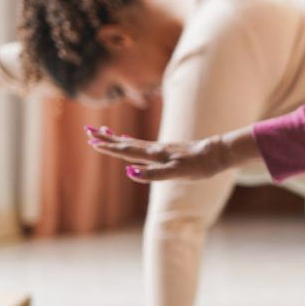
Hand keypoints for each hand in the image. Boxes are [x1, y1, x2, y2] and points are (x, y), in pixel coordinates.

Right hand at [84, 125, 234, 181]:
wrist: (217, 155)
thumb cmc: (198, 166)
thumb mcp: (176, 173)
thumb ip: (153, 174)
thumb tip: (129, 172)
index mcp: (154, 154)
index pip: (127, 150)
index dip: (109, 148)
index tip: (91, 142)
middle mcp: (155, 149)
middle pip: (126, 143)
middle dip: (106, 139)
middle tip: (87, 131)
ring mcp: (161, 149)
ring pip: (133, 142)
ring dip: (116, 138)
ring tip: (102, 132)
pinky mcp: (168, 150)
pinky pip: (143, 145)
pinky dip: (131, 141)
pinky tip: (128, 140)